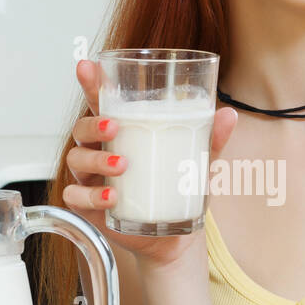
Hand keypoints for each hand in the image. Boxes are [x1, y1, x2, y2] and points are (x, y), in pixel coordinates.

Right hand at [64, 59, 237, 268]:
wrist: (175, 238)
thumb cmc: (178, 191)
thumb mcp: (198, 163)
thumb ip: (211, 139)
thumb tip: (227, 114)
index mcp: (123, 133)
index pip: (101, 103)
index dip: (91, 83)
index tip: (87, 66)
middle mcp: (101, 151)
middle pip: (81, 128)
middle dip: (93, 123)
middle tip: (114, 125)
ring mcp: (92, 178)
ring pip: (76, 159)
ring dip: (96, 159)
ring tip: (123, 164)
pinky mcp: (89, 206)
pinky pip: (76, 196)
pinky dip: (90, 195)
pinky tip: (111, 197)